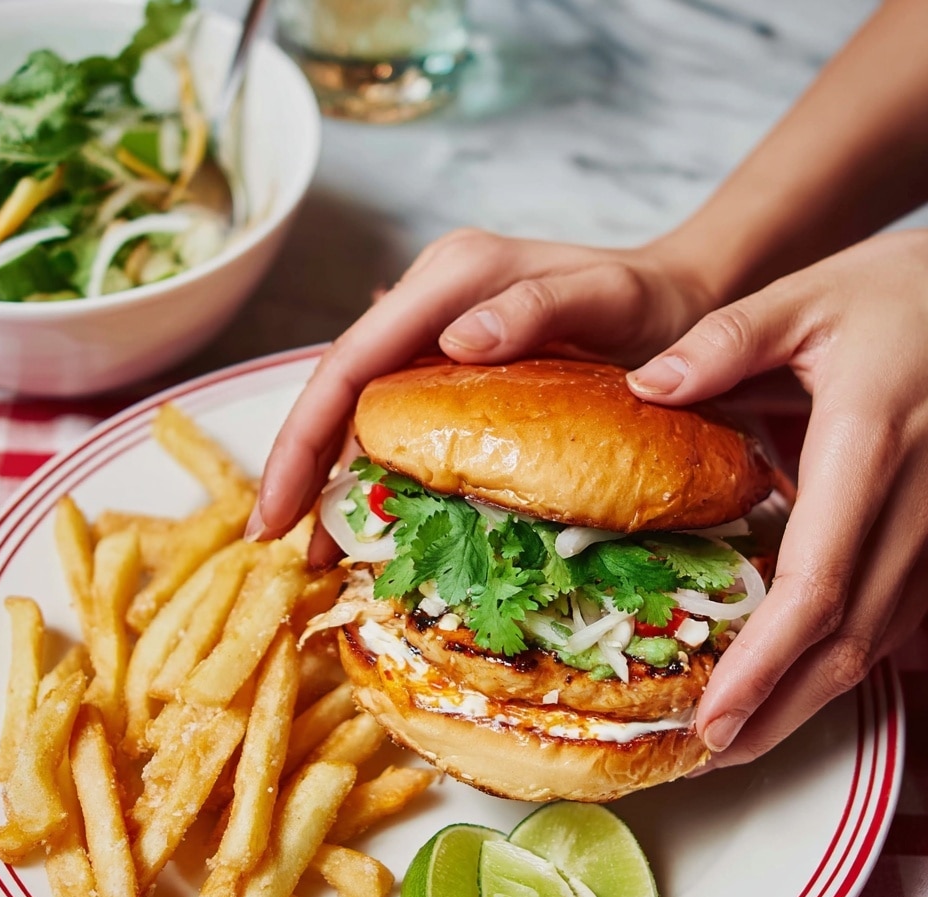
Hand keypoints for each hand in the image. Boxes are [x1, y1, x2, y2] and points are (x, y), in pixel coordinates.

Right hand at [248, 229, 713, 549]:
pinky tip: (370, 517)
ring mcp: (437, 329)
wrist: (685, 299)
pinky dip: (374, 469)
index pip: (349, 365)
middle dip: (302, 467)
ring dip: (332, 477)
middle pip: (339, 388)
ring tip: (318, 551)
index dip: (302, 442)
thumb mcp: (611, 298)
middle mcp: (430, 298)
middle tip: (279, 545)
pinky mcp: (452, 361)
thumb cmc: (654, 304)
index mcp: (450, 279)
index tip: (276, 513)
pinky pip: (396, 416)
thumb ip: (537, 308)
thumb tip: (457, 340)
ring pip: (360, 407)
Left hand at [627, 229, 927, 767]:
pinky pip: (896, 618)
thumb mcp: (808, 295)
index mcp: (868, 449)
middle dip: (781, 709)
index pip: (817, 584)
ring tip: (742, 736)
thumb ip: (728, 339)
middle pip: (850, 638)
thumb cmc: (899, 296)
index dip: (766, 665)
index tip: (715, 716)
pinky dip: (842, 660)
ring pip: (878, 641)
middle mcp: (915, 505)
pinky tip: (796, 682)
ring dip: (809, 699)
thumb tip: (649, 384)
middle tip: (713, 753)